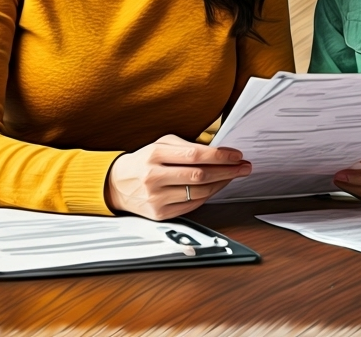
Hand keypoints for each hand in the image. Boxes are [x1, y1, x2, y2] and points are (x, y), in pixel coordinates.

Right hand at [105, 134, 250, 219]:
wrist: (117, 184)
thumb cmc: (144, 161)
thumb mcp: (161, 145)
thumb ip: (188, 146)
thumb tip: (219, 152)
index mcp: (154, 155)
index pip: (195, 155)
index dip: (220, 156)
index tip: (236, 155)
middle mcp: (153, 177)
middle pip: (200, 175)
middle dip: (227, 171)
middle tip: (244, 167)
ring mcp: (156, 198)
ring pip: (199, 192)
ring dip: (221, 184)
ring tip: (233, 176)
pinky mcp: (159, 214)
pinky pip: (192, 205)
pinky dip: (208, 196)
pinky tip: (217, 187)